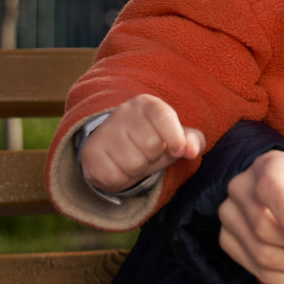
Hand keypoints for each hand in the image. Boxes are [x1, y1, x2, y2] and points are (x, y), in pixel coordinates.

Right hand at [79, 94, 204, 193]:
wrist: (114, 148)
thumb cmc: (152, 140)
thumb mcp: (176, 138)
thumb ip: (192, 141)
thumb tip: (193, 150)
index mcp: (146, 104)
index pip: (163, 116)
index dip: (175, 137)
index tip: (178, 150)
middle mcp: (122, 113)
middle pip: (151, 145)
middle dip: (155, 157)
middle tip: (147, 153)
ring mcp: (104, 132)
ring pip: (133, 163)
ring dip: (139, 169)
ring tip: (134, 160)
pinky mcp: (90, 153)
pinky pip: (115, 177)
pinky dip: (123, 179)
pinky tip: (120, 167)